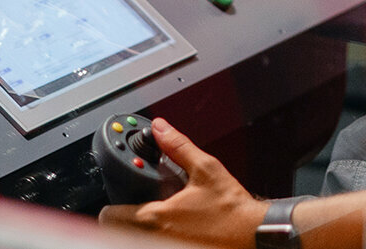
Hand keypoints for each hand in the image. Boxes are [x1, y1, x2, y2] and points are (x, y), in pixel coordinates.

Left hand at [97, 118, 267, 247]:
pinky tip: (178, 226)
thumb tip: (161, 129)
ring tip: (161, 215)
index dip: (111, 206)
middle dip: (126, 217)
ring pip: (138, 238)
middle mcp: (157, 237)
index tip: (116, 201)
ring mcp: (167, 246)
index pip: (111, 217)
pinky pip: (158, 242)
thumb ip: (178, 147)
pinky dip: (159, 235)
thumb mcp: (205, 168)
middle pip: (121, 231)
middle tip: (139, 205)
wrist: (254, 233)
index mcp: (157, 216)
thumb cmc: (233, 208)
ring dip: (142, 228)